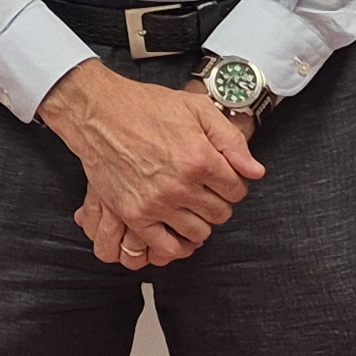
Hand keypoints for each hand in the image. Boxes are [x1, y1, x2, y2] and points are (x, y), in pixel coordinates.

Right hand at [40, 61, 262, 268]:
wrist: (100, 114)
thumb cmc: (146, 108)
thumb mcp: (198, 110)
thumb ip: (232, 140)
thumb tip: (255, 171)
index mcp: (200, 158)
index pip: (237, 190)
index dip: (234, 183)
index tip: (223, 178)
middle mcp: (180, 185)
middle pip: (220, 213)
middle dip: (218, 201)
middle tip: (206, 189)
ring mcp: (156, 203)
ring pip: (199, 233)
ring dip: (200, 221)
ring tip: (190, 205)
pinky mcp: (134, 215)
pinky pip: (166, 247)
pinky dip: (177, 245)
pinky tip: (178, 231)